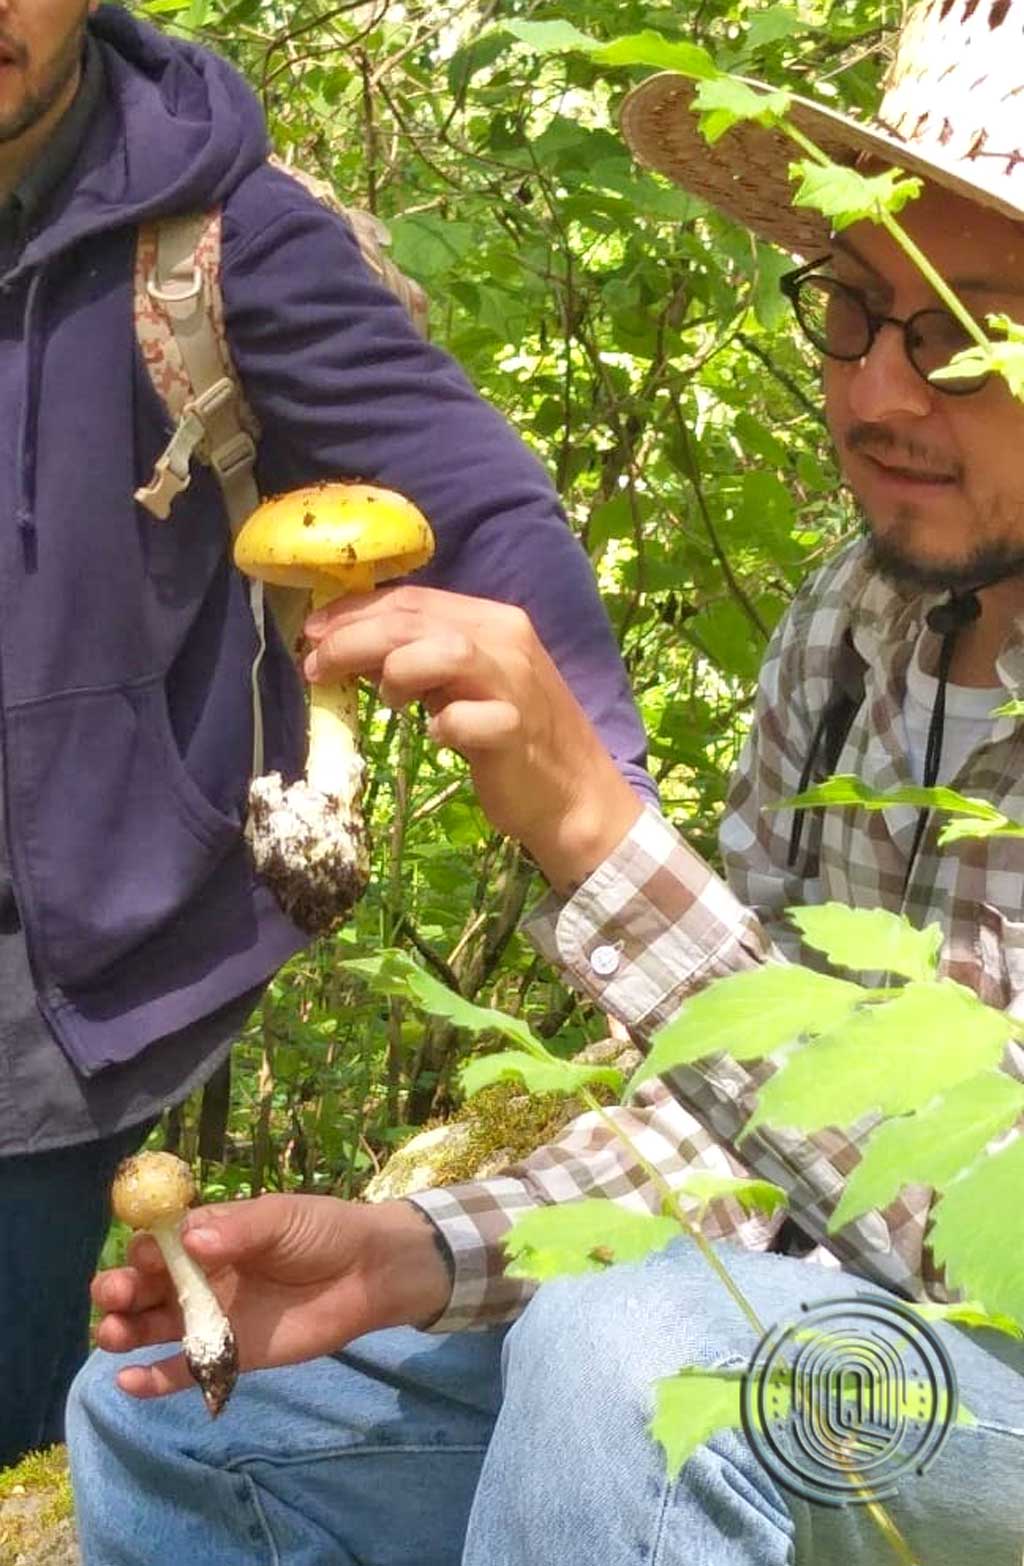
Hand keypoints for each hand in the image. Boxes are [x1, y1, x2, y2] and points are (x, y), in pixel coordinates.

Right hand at [92, 1195, 450, 1399]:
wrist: (368, 1274)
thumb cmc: (322, 1232)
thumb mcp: (281, 1218)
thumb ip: (238, 1229)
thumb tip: (189, 1240)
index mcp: (208, 1235)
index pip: (159, 1243)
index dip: (145, 1250)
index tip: (146, 1256)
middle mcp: (200, 1276)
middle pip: (143, 1286)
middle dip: (119, 1290)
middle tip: (114, 1295)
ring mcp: (211, 1318)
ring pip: (151, 1327)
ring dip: (123, 1331)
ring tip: (113, 1334)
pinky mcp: (229, 1356)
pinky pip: (182, 1371)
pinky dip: (152, 1380)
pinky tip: (128, 1381)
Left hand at [304, 586, 642, 891]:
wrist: (576, 794)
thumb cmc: (514, 738)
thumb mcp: (467, 686)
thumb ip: (423, 661)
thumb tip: (353, 651)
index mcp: (493, 621)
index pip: (413, 600)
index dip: (355, 612)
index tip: (313, 632)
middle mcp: (507, 642)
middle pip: (417, 620)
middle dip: (354, 638)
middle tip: (316, 665)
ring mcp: (515, 685)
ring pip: (447, 651)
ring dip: (399, 670)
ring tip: (388, 700)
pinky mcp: (517, 732)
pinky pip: (468, 718)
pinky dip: (444, 724)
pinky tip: (437, 736)